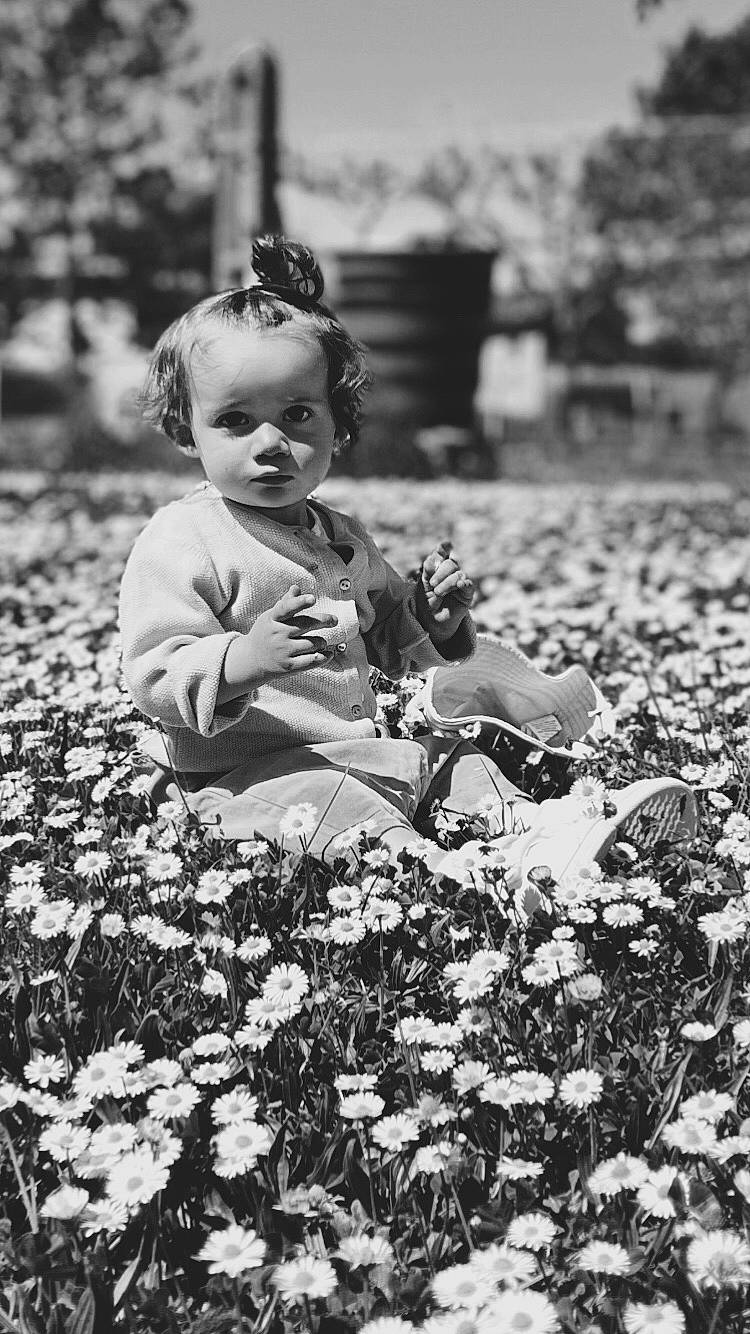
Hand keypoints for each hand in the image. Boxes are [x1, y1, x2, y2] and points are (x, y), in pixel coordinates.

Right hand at [222, 586, 337, 693]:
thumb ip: (285, 603)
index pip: (286, 608)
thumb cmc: (265, 634)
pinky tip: (329, 654)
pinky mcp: (288, 666)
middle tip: (334, 620)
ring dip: (322, 642)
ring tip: (321, 642)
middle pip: (306, 624)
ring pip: (313, 643)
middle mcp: (277, 634)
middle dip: (324, 621)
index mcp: (272, 618)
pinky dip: (324, 657)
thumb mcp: (270, 618)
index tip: (312, 598)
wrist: (250, 661)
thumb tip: (296, 588)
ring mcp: (282, 651)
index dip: (300, 602)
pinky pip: (312, 660)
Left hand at [416, 541, 474, 640]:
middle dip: (440, 573)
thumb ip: (431, 564)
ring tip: (438, 593)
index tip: (446, 545)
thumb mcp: (424, 582)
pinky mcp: (467, 594)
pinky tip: (459, 585)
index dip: (444, 548)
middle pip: (450, 564)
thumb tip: (446, 545)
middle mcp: (451, 573)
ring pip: (458, 574)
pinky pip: (468, 584)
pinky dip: (463, 583)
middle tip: (432, 585)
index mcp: (439, 568)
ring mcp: (460, 582)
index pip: (442, 553)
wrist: (431, 621)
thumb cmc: (426, 602)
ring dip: (446, 583)